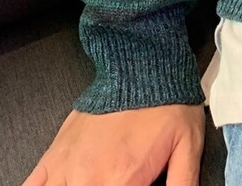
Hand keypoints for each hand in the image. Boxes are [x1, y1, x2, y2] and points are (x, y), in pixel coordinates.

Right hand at [21, 103, 204, 185]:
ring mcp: (66, 168)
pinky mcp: (54, 155)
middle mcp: (89, 179)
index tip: (134, 185)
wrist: (143, 67)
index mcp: (122, 182)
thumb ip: (183, 183)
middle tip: (116, 181)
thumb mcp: (188, 146)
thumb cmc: (167, 104)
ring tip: (96, 182)